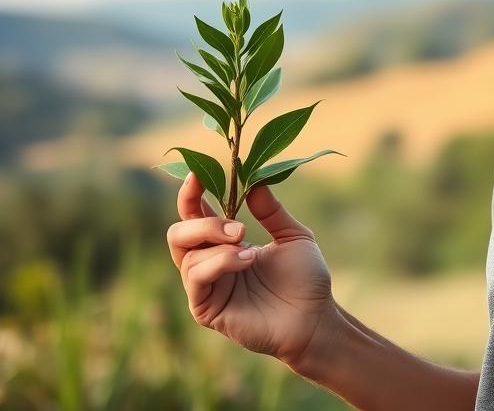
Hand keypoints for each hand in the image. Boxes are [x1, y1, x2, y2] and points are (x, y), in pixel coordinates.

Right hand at [166, 172, 339, 371]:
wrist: (315, 318)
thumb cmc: (305, 279)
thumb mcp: (293, 235)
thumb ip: (271, 211)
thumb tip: (253, 182)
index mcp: (225, 242)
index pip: (194, 214)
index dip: (191, 194)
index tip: (198, 175)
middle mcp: (210, 263)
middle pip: (178, 233)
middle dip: (203, 223)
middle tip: (238, 226)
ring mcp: (206, 287)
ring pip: (185, 255)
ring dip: (218, 245)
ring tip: (249, 248)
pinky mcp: (206, 309)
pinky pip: (196, 278)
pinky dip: (219, 263)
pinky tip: (246, 261)